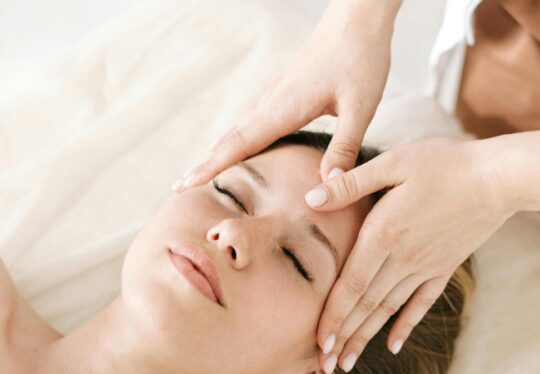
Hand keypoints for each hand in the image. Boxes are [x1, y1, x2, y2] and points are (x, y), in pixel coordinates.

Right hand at [173, 0, 397, 191]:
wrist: (357, 18)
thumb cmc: (361, 59)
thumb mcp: (360, 109)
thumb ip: (343, 149)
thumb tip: (326, 189)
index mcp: (285, 108)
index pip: (240, 144)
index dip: (213, 167)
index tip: (186, 185)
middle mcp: (274, 101)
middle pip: (231, 138)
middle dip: (205, 163)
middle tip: (179, 186)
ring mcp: (277, 93)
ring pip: (241, 127)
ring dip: (220, 150)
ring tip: (202, 170)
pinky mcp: (286, 89)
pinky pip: (254, 118)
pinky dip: (238, 136)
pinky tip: (239, 141)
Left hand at [308, 137, 511, 373]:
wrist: (499, 177)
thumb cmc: (443, 162)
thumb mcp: (392, 163)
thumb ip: (351, 184)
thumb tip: (310, 198)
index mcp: (384, 234)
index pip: (351, 285)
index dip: (333, 316)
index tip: (318, 342)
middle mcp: (403, 258)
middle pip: (366, 306)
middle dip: (343, 337)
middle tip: (322, 365)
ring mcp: (426, 266)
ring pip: (389, 309)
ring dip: (366, 338)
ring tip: (347, 363)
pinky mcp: (444, 267)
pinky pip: (421, 303)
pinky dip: (405, 325)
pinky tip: (392, 345)